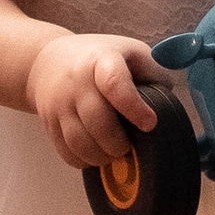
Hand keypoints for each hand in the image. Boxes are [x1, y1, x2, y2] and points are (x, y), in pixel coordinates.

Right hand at [26, 29, 161, 168]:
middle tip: (128, 147)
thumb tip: (167, 106)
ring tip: (113, 154)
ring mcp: (58, 102)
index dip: (134, 107)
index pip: (114, 83)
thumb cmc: (100, 58)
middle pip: (97, 120)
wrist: (48, 60)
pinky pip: (65, 150)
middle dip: (118, 143)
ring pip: (78, 141)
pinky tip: (96, 155)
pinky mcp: (48, 121)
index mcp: (101, 59)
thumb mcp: (131, 53)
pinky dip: (84, 161)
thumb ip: (154, 75)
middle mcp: (76, 80)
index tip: (150, 124)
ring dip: (101, 156)